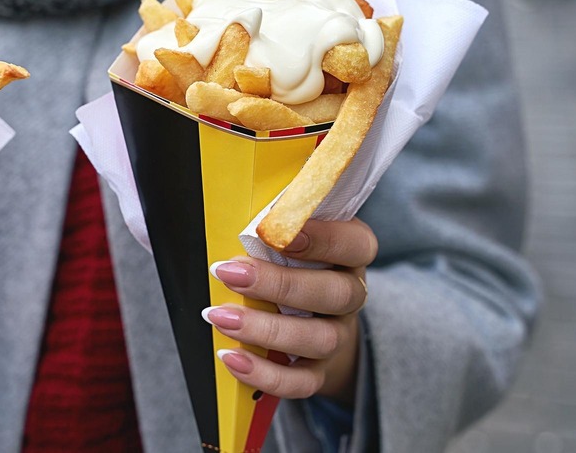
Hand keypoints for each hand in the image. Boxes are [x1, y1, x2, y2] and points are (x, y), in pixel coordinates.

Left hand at [206, 219, 374, 405]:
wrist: (314, 320)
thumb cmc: (292, 263)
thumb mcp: (289, 234)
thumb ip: (274, 217)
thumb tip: (233, 193)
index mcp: (349, 254)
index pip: (356, 243)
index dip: (322, 238)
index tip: (275, 233)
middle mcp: (350, 294)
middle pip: (335, 293)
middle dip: (279, 284)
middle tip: (228, 273)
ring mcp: (338, 335)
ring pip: (319, 338)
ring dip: (265, 329)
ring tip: (219, 316)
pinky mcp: (321, 371)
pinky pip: (302, 381)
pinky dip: (265, 374)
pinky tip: (231, 357)